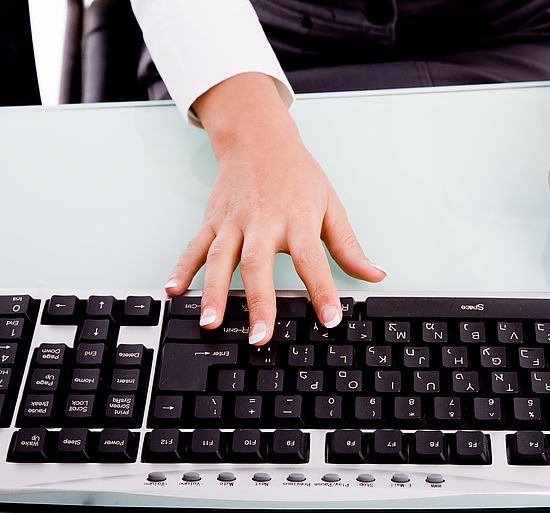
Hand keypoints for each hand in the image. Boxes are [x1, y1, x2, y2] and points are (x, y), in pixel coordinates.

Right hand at [163, 73, 386, 344]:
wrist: (258, 138)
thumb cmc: (296, 174)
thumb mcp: (331, 205)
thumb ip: (348, 247)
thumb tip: (374, 274)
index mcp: (297, 219)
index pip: (312, 260)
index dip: (322, 291)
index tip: (329, 319)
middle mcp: (262, 222)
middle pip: (258, 265)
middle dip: (258, 303)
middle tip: (260, 337)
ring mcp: (233, 222)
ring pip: (220, 260)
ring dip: (214, 293)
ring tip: (211, 322)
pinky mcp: (212, 221)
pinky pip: (194, 247)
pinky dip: (182, 269)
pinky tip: (174, 291)